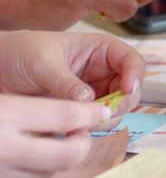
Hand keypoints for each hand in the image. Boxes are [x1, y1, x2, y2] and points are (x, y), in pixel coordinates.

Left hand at [0, 31, 142, 126]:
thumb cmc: (19, 54)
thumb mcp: (43, 64)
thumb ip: (67, 83)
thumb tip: (90, 101)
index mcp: (99, 50)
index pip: (131, 61)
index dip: (135, 75)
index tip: (127, 89)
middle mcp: (101, 72)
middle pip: (130, 89)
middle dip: (122, 102)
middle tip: (105, 112)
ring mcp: (92, 92)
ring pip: (116, 108)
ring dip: (106, 117)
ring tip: (85, 121)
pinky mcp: (80, 111)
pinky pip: (97, 121)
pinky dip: (92, 127)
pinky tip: (76, 127)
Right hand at [0, 94, 112, 177]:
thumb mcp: (1, 98)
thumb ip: (32, 104)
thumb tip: (76, 111)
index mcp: (7, 116)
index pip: (66, 116)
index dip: (90, 113)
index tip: (100, 111)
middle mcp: (7, 150)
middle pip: (68, 155)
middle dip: (82, 143)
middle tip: (78, 130)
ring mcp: (1, 175)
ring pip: (50, 173)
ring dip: (58, 156)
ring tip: (48, 139)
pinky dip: (35, 167)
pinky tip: (26, 153)